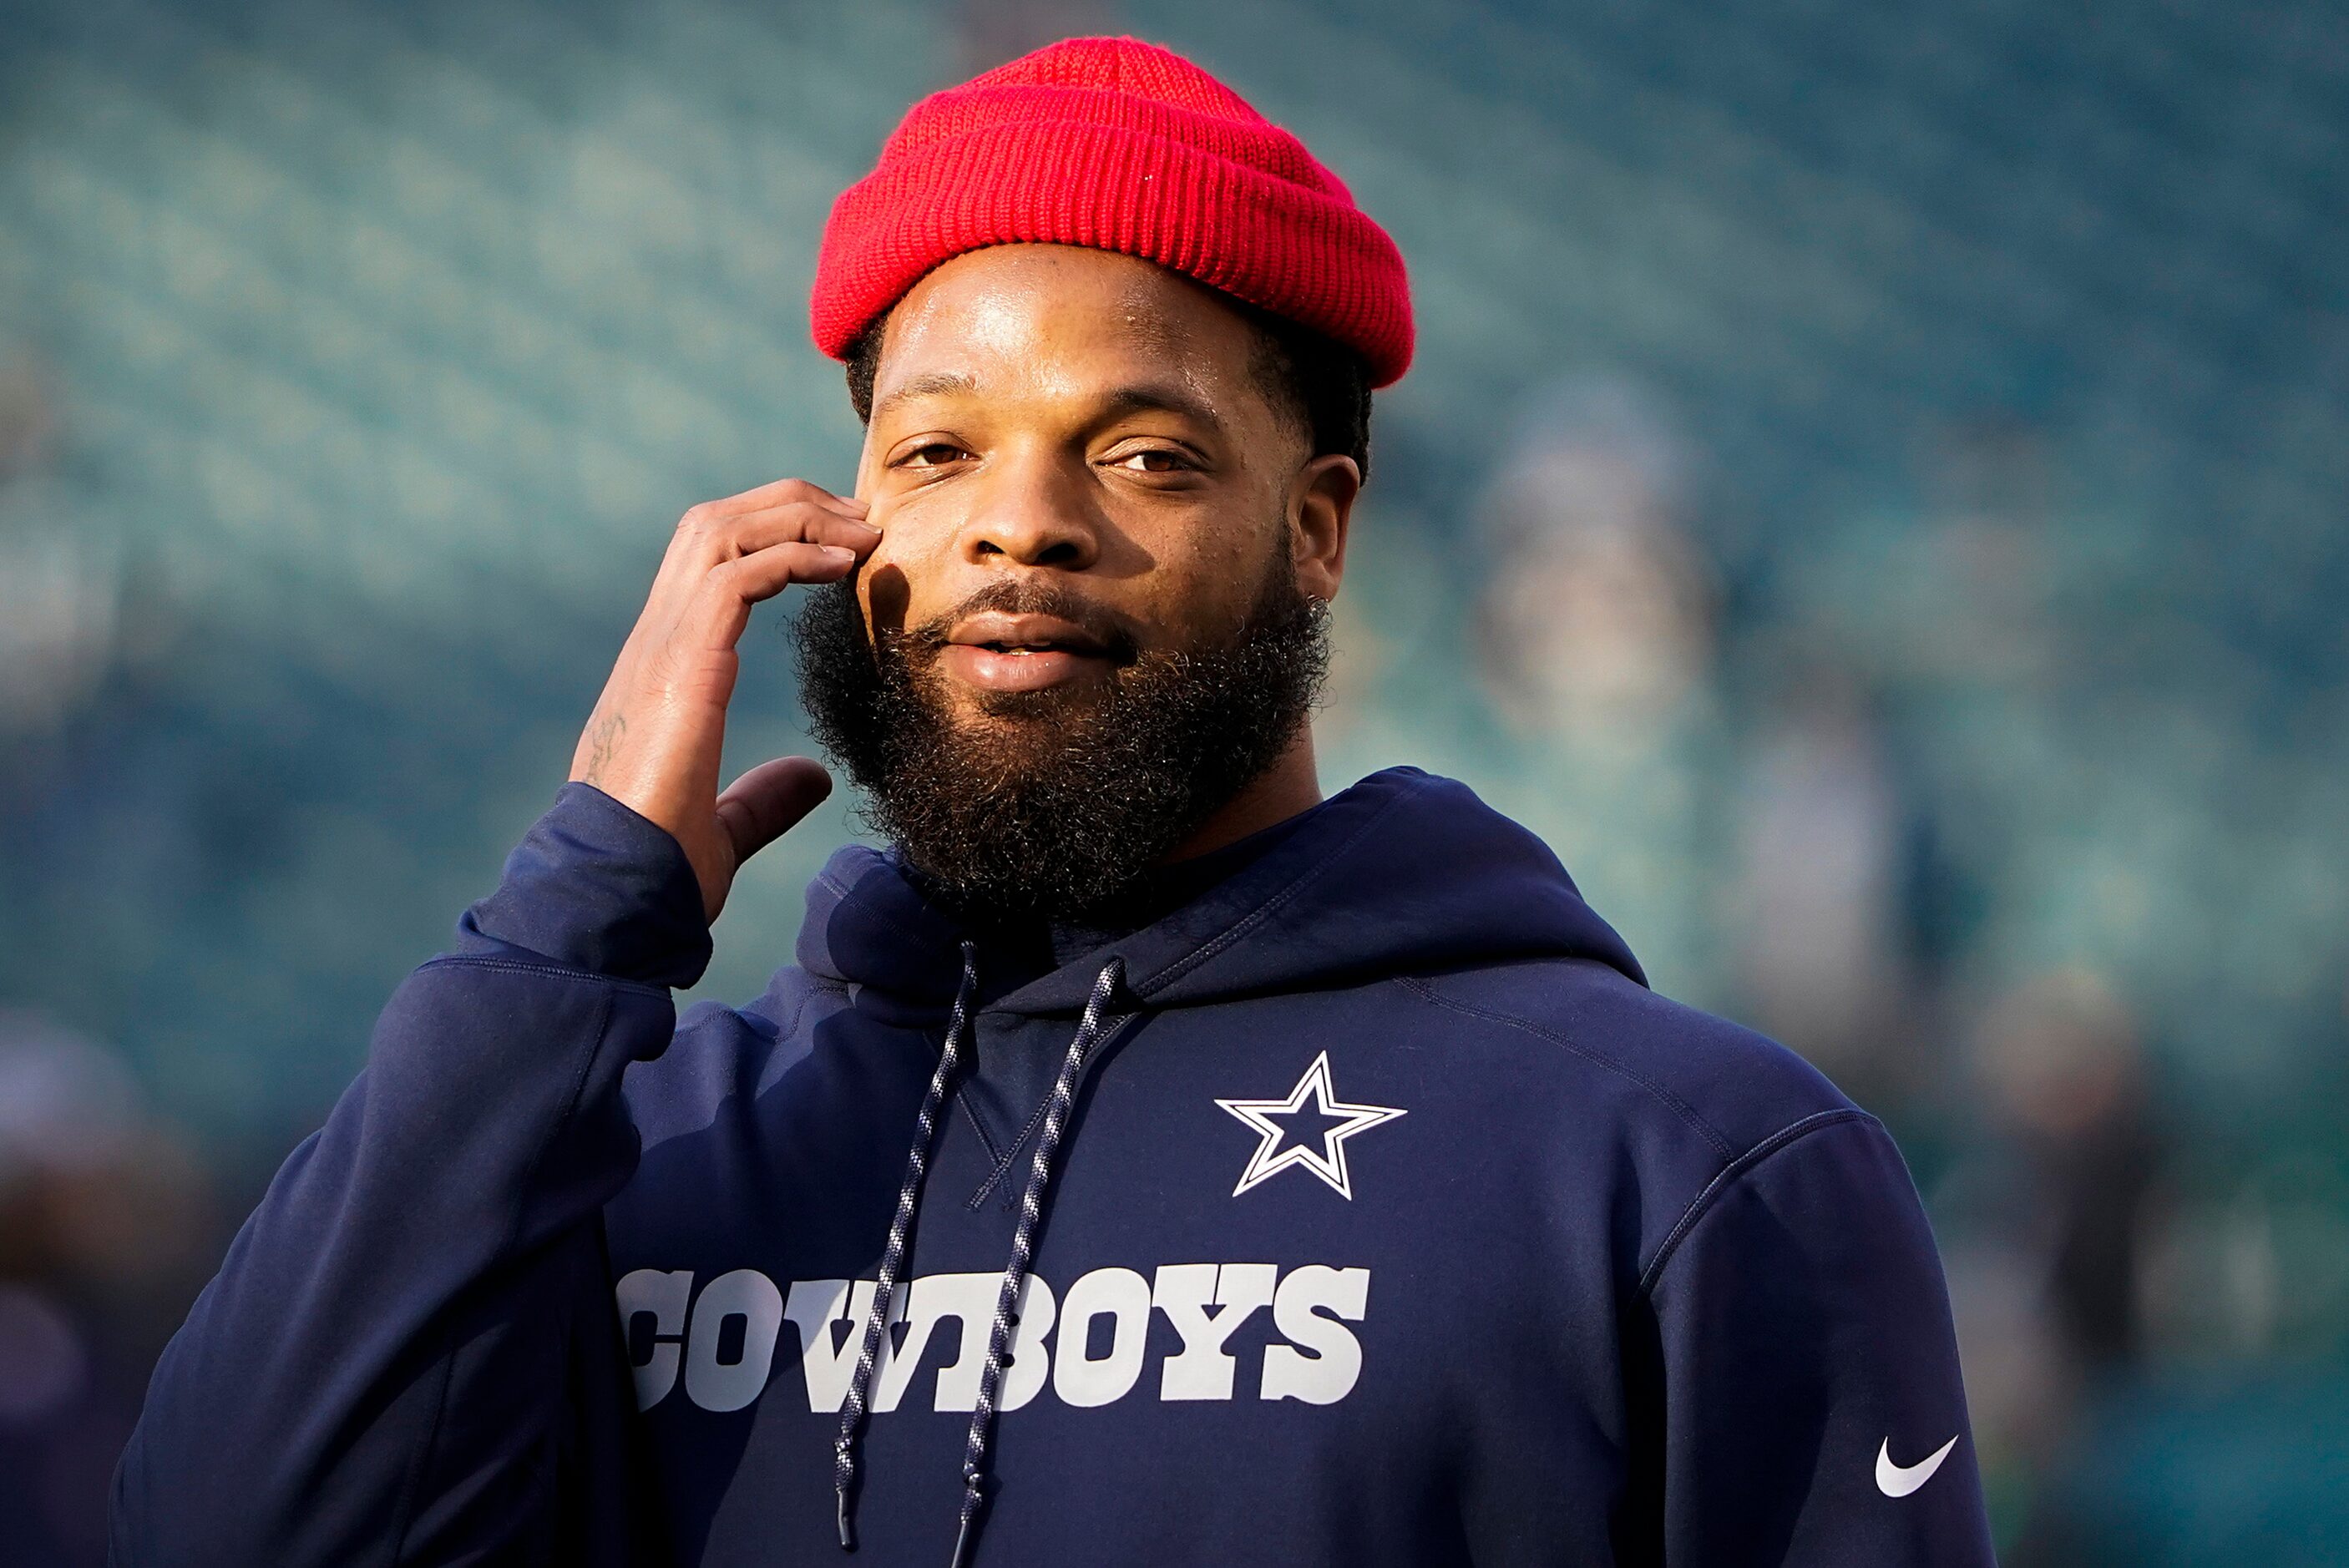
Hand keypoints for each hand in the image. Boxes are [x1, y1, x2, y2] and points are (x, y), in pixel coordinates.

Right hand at [570, 477, 878, 921]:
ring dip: (796, 517)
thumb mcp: (724, 827)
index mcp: (663, 671)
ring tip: (861, 529)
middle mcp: (654, 644)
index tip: (843, 547)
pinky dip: (790, 556)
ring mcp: (659, 650)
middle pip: (712, 525)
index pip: (709, 565)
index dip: (775, 537)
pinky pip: (733, 578)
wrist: (613, 895)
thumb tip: (811, 781)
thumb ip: (764, 798)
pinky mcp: (679, 669)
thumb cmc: (656, 870)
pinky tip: (841, 565)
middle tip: (862, 517)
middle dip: (789, 504)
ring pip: (718, 533)